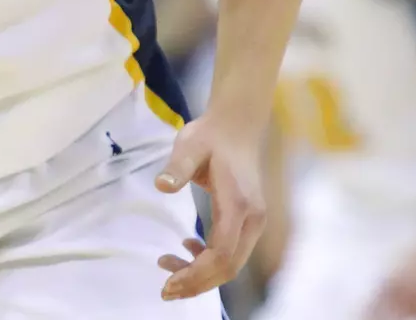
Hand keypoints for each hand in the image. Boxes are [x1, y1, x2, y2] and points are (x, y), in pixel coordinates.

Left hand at [155, 114, 266, 299]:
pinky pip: (231, 252)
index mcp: (239, 204)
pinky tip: (187, 248)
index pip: (222, 253)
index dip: (197, 273)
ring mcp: (254, 221)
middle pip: (229, 267)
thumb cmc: (210, 135)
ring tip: (167, 267)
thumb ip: (177, 167)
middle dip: (197, 283)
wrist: (237, 125)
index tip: (168, 282)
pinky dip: (209, 261)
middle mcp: (252, 218)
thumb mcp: (189, 145)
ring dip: (201, 274)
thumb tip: (162, 185)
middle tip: (165, 290)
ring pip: (231, 263)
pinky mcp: (248, 221)